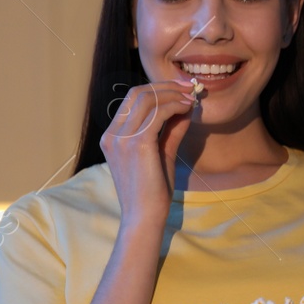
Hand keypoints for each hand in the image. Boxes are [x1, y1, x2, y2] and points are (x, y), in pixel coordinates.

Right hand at [98, 80, 201, 231]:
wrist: (145, 217)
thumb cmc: (152, 191)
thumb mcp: (162, 153)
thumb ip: (171, 130)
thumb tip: (186, 106)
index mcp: (112, 137)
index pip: (131, 100)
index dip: (157, 89)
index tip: (180, 90)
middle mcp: (112, 134)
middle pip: (137, 93)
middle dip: (166, 86)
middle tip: (189, 88)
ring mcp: (121, 138)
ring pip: (148, 99)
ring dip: (173, 94)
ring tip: (191, 98)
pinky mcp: (136, 143)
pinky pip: (158, 112)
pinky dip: (175, 105)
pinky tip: (188, 108)